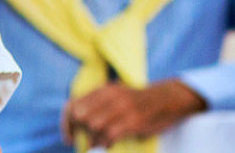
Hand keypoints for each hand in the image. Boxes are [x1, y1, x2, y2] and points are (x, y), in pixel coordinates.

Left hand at [62, 80, 206, 147]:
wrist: (168, 99)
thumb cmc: (138, 101)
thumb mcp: (115, 94)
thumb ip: (96, 104)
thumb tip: (76, 122)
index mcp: (102, 90)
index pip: (72, 105)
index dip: (66, 124)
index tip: (68, 138)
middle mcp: (110, 97)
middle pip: (80, 116)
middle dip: (80, 132)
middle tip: (86, 142)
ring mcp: (122, 108)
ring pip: (94, 126)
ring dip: (94, 140)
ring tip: (99, 144)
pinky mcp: (133, 121)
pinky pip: (109, 135)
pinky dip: (106, 143)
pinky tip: (109, 145)